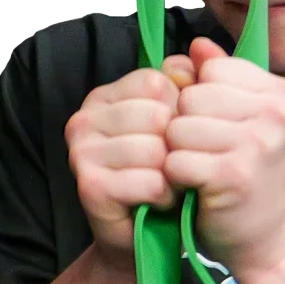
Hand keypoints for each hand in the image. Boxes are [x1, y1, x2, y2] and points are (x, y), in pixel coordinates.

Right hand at [64, 54, 198, 270]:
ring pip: (155, 148)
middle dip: (178, 145)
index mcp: (107, 95)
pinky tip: (159, 203)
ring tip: (168, 185)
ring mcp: (81, 152)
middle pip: (157, 114)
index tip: (179, 137)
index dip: (182, 112)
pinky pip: (150, 181)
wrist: (146, 235)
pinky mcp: (89, 185)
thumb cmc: (166, 174)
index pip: (159, 81)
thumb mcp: (180, 123)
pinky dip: (165, 196)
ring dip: (174, 173)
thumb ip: (190, 83)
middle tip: (174, 167)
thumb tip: (203, 48)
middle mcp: (85, 118)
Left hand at [162, 36, 284, 281]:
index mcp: (284, 94)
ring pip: (179, 126)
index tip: (216, 125)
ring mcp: (259, 143)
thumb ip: (221, 81)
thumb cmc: (253, 177)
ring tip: (200, 169)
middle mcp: (278, 113)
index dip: (201, 96)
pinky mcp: (234, 174)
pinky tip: (195, 187)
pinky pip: (176, 159)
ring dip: (178, 151)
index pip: (214, 68)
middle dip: (185, 124)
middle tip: (206, 152)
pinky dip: (177, 177)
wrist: (269, 239)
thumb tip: (194, 47)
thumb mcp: (247, 122)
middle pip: (192, 94)